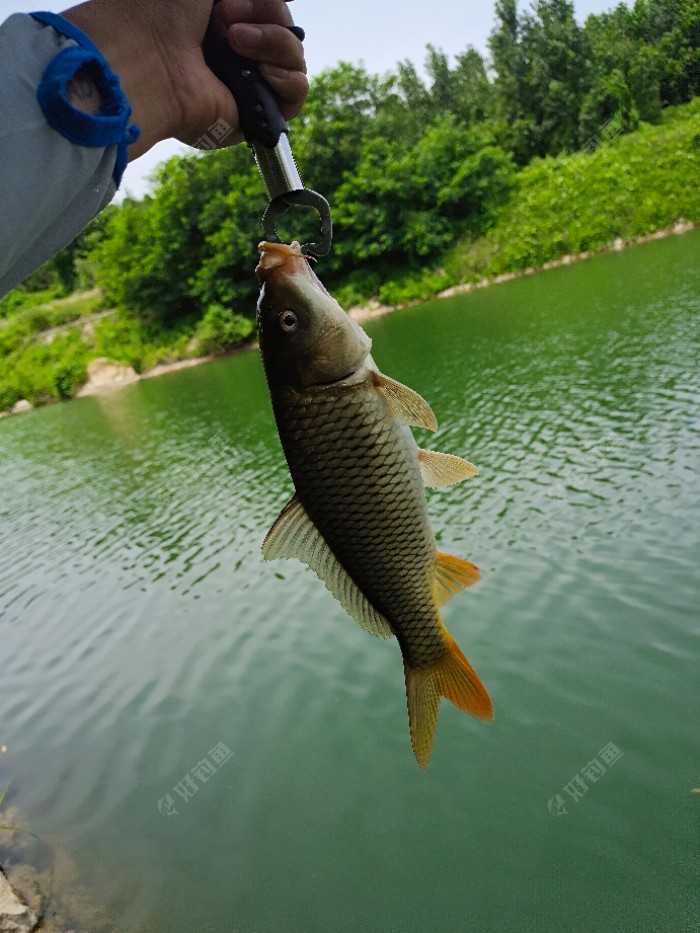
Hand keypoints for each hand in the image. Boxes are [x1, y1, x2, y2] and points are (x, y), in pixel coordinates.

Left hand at [62, 0, 307, 159]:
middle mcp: (237, 50)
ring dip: (275, 41)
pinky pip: (297, 94)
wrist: (147, 55)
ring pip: (295, 57)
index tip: (230, 0)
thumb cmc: (161, 9)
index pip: (270, 7)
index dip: (267, 1)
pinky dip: (288, 77)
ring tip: (235, 42)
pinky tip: (263, 72)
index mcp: (223, 17)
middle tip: (224, 18)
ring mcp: (248, 83)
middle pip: (288, 27)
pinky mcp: (256, 115)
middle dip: (267, 13)